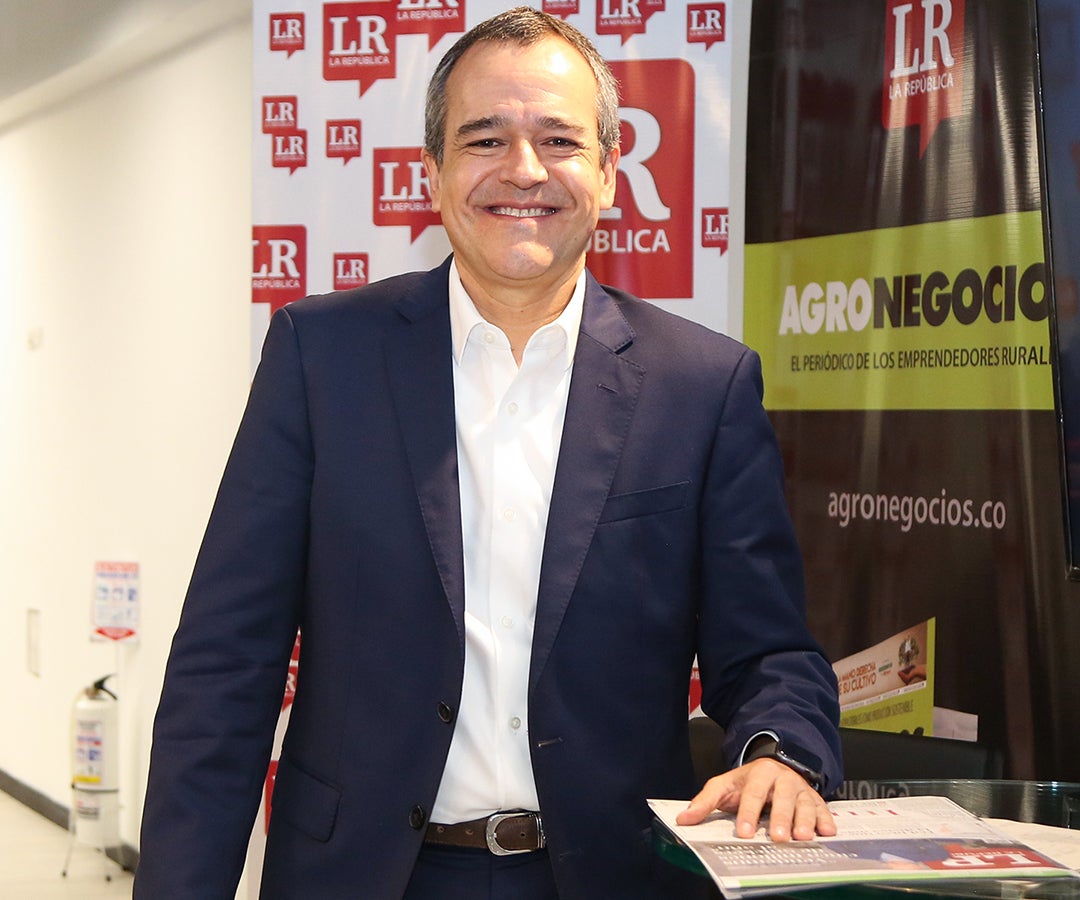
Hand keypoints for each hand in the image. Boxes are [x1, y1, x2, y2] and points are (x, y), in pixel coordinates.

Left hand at [675, 757, 835, 841]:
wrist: (776, 766)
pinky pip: (823, 809)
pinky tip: (828, 833)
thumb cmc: (748, 782)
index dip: (748, 813)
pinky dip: (826, 820)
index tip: (745, 832)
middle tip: (778, 837)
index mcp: (759, 774)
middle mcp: (782, 779)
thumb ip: (705, 801)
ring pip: (805, 803)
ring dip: (805, 820)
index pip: (753, 794)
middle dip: (781, 818)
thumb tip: (684, 819)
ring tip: (802, 838)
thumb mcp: (724, 785)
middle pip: (783, 798)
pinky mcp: (815, 799)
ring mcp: (801, 789)